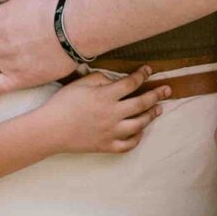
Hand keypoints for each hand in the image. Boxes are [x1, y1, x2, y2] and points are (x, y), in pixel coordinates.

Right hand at [39, 67, 168, 153]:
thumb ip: (99, 79)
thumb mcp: (79, 84)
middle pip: (141, 103)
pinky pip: (128, 145)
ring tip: (158, 109)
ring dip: (151, 116)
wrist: (49, 130)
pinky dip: (137, 138)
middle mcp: (112, 114)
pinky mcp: (106, 146)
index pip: (130, 83)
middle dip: (157, 95)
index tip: (148, 70)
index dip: (142, 75)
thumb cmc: (62, 104)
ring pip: (139, 124)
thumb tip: (114, 79)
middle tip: (167, 90)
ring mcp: (111, 132)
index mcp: (105, 96)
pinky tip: (140, 131)